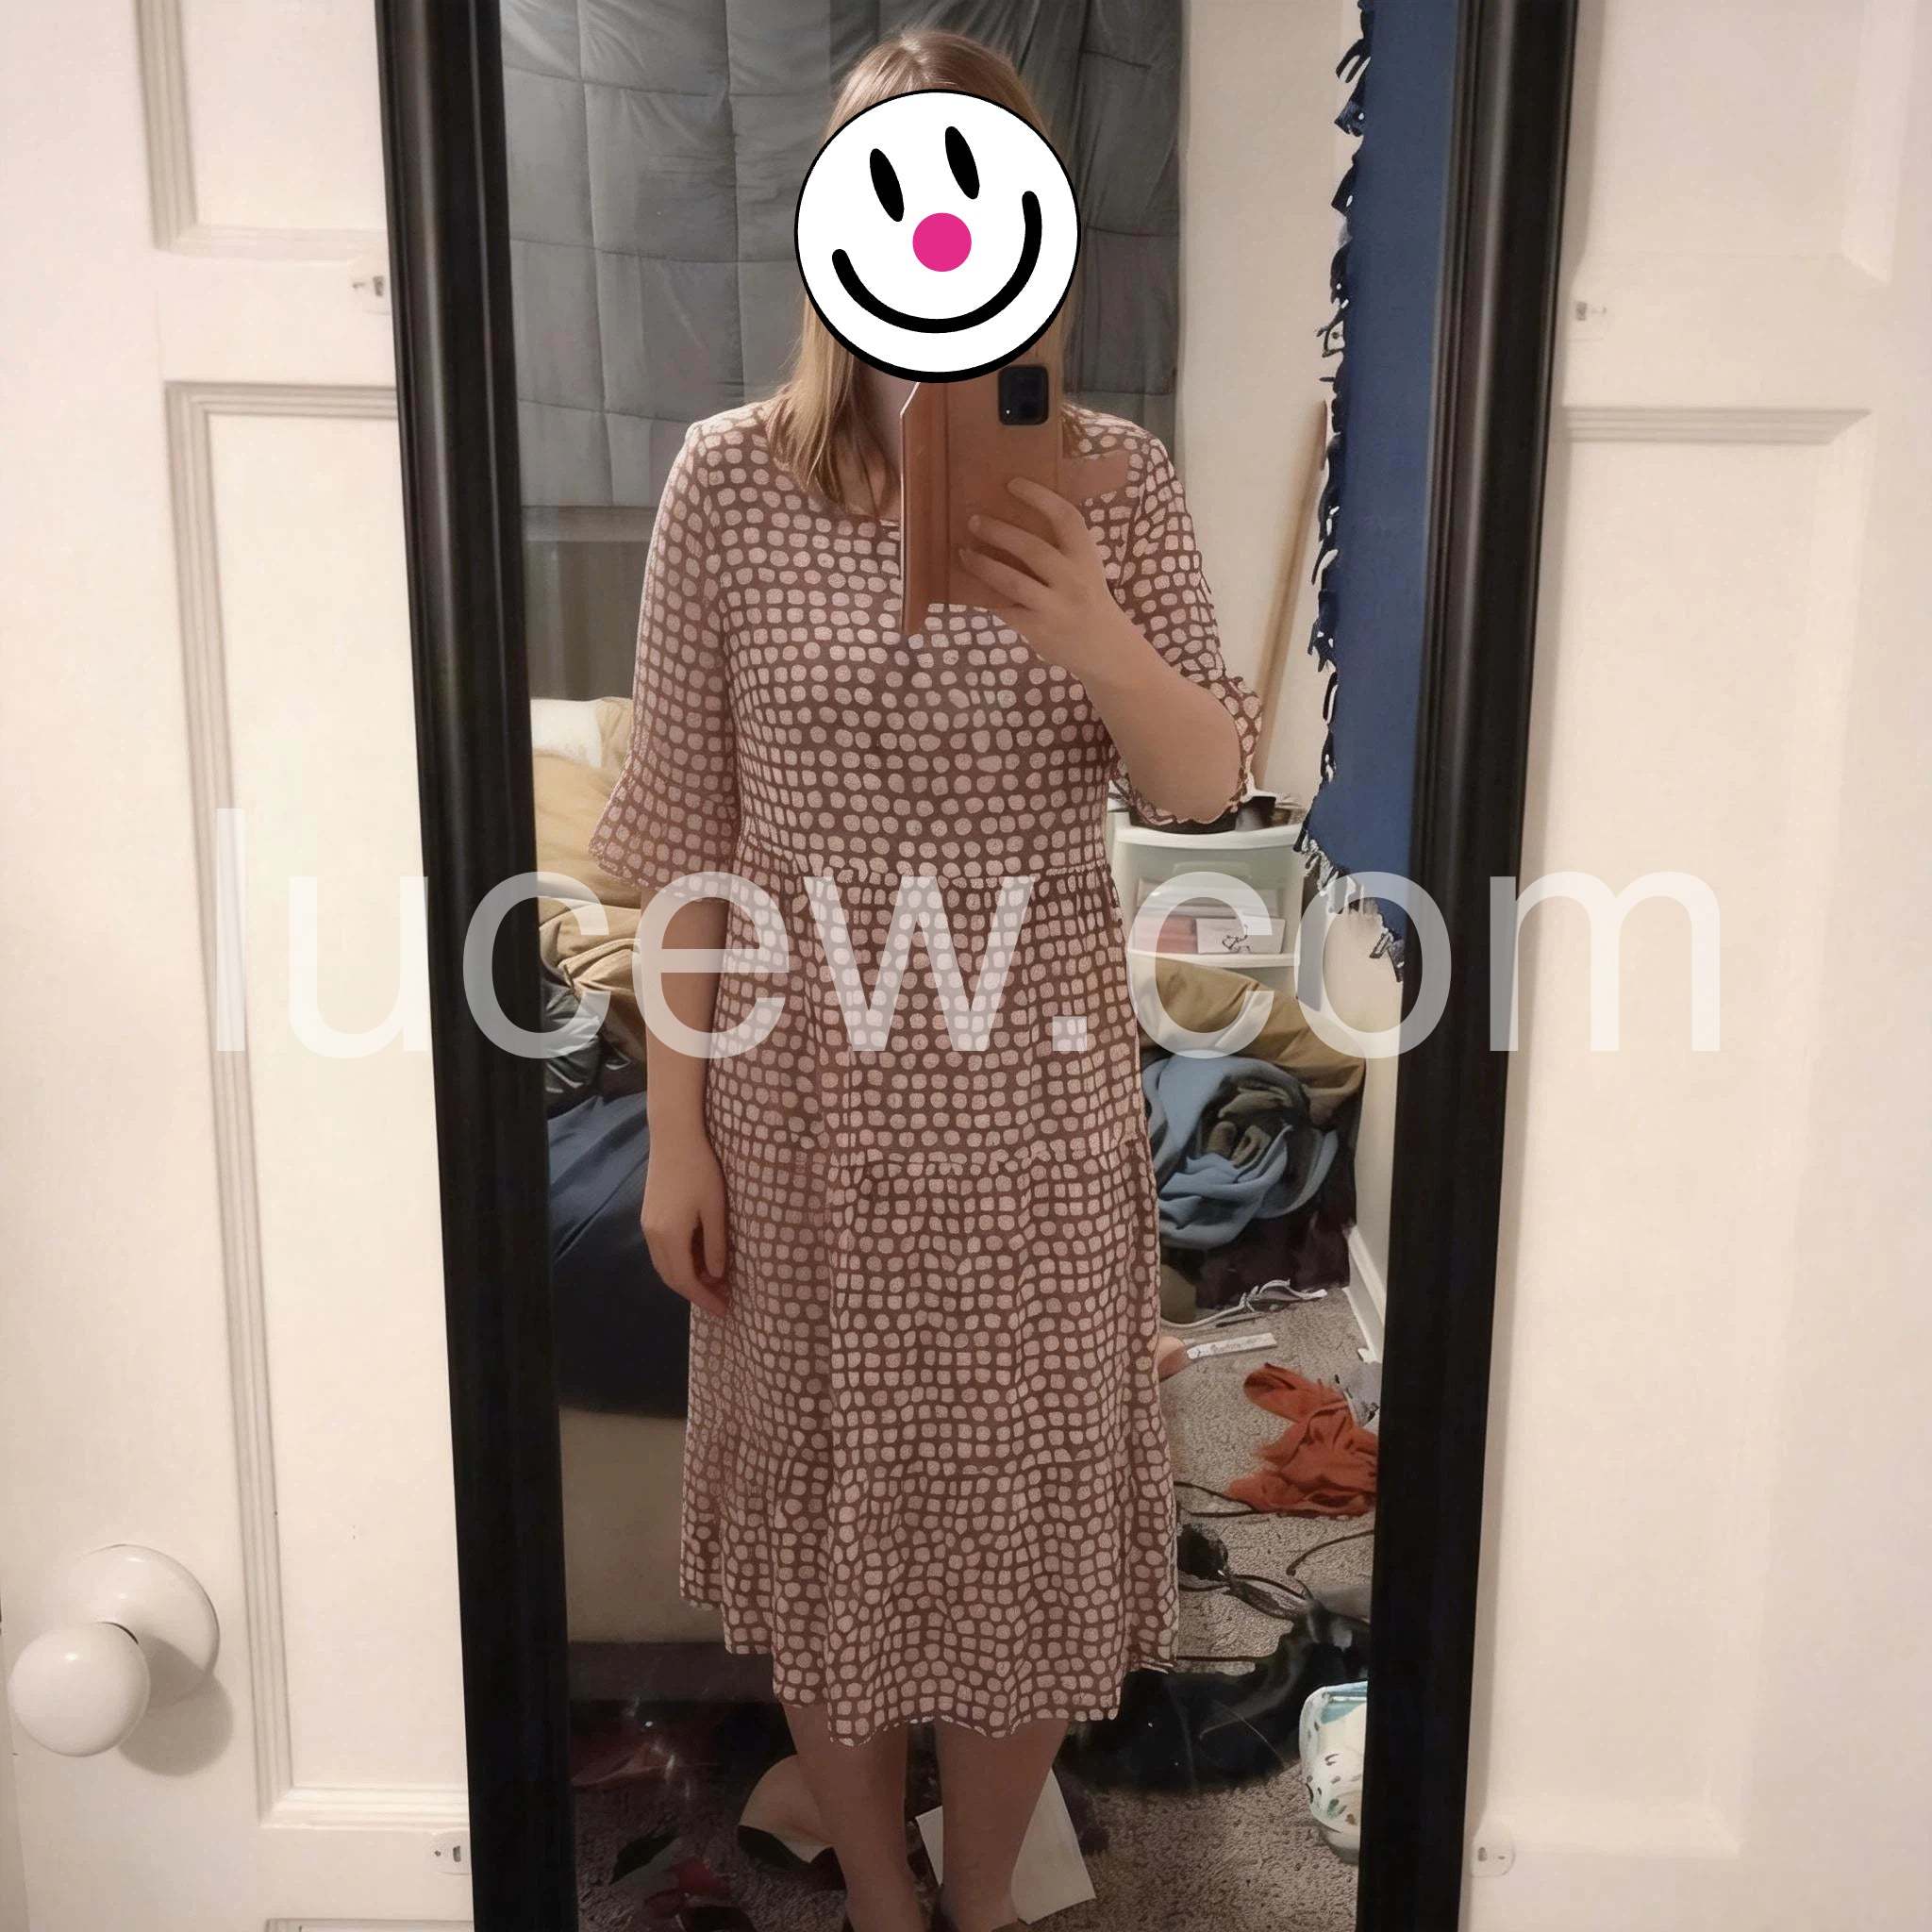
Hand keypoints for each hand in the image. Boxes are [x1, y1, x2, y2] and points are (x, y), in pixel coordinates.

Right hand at [641, 1134, 729, 1315]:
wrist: (674, 1137)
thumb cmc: (700, 1170)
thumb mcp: (715, 1209)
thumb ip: (715, 1244)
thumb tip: (716, 1275)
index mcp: (670, 1236)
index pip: (685, 1280)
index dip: (704, 1298)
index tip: (723, 1310)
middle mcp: (653, 1236)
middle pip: (671, 1278)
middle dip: (695, 1293)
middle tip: (722, 1299)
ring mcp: (647, 1225)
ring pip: (664, 1265)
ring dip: (687, 1278)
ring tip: (714, 1281)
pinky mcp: (649, 1215)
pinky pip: (662, 1251)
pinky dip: (679, 1263)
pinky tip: (698, 1259)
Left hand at [957, 477, 1135, 677]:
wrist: (1105, 648)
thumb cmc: (1088, 600)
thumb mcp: (1084, 570)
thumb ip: (1059, 550)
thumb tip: (1010, 522)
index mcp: (1086, 557)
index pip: (1066, 518)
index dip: (1039, 497)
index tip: (1012, 483)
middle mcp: (1074, 580)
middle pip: (1032, 548)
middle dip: (999, 532)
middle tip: (974, 520)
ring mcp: (1056, 607)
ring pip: (1012, 581)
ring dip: (983, 564)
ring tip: (964, 552)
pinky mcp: (1039, 629)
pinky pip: (1004, 607)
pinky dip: (985, 595)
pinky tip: (970, 585)